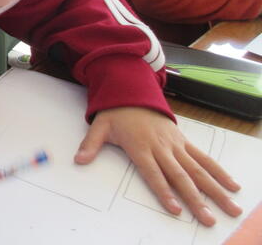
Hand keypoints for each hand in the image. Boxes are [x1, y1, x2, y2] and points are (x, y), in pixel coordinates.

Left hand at [76, 107, 241, 225]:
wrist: (132, 91)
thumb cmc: (116, 113)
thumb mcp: (99, 126)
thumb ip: (90, 144)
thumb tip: (78, 159)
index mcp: (140, 146)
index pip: (154, 173)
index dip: (164, 191)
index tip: (176, 209)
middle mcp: (161, 147)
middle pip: (180, 176)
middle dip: (196, 199)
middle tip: (208, 218)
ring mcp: (174, 144)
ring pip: (197, 169)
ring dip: (214, 189)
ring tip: (230, 206)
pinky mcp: (182, 140)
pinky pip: (202, 157)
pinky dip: (218, 171)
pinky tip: (231, 185)